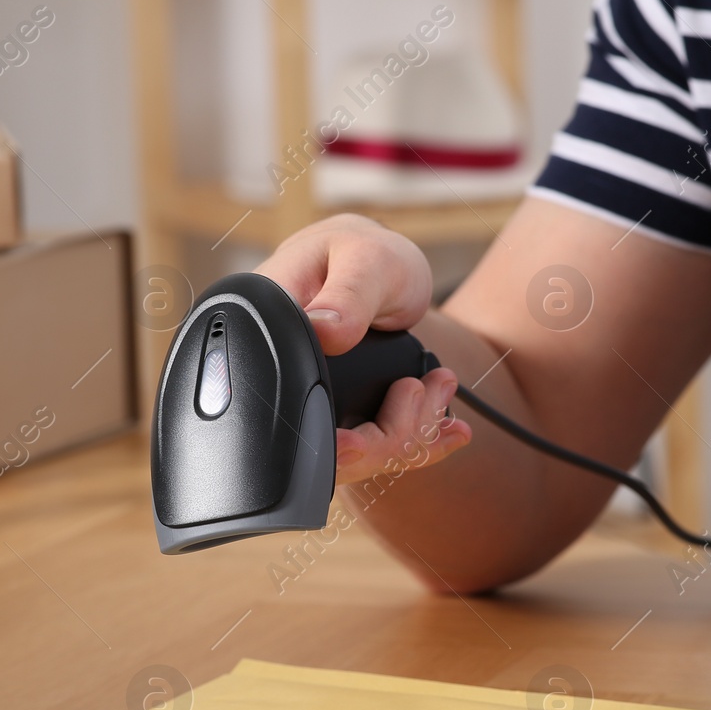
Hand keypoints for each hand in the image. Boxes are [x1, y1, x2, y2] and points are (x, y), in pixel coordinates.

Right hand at [256, 215, 469, 484]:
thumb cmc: (367, 253)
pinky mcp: (334, 413)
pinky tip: (446, 431)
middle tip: (429, 391)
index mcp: (264, 333)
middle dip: (385, 438)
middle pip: (319, 447)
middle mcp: (276, 375)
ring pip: (351, 456)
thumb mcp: (365, 260)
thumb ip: (348, 294)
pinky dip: (414, 442)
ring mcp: (306, 399)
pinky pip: (371, 448)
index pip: (281, 407)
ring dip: (408, 435)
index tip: (362, 442)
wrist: (376, 266)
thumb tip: (323, 331)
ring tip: (440, 388)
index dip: (323, 441)